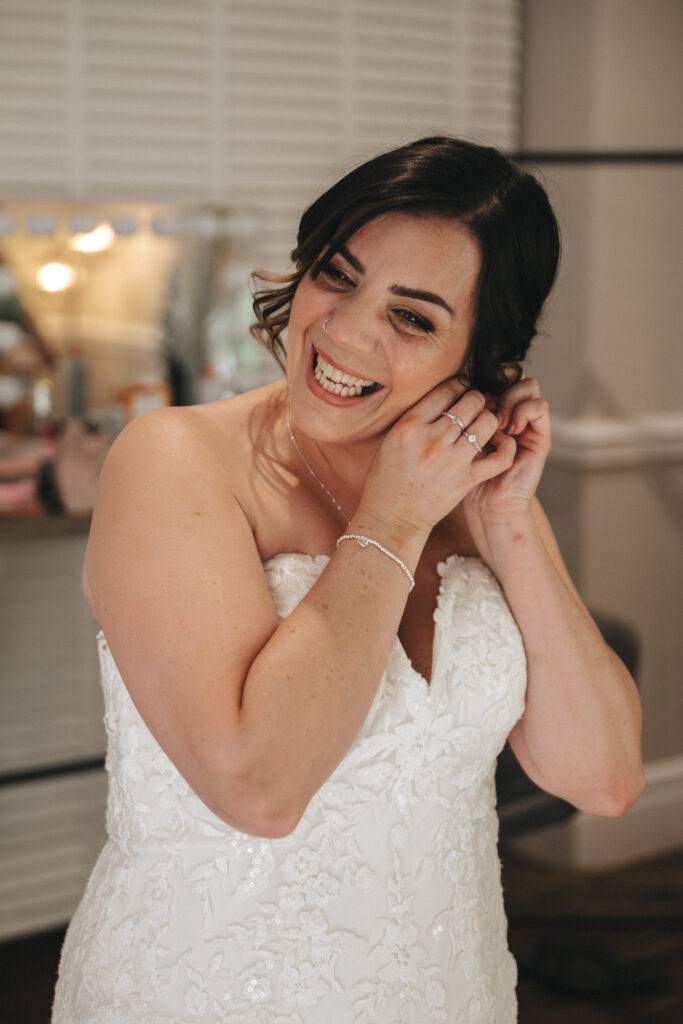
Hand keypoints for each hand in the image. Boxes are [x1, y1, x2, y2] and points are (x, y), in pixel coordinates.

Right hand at [357, 378, 515, 538]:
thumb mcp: (392, 439)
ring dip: (489, 419)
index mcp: (410, 426)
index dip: (458, 386)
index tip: (460, 391)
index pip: (446, 389)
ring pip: (488, 421)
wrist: (392, 518)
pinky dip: (506, 446)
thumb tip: (444, 396)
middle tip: (474, 407)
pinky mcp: (467, 479)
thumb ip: (417, 417)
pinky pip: (500, 456)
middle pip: (471, 401)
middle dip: (476, 400)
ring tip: (482, 425)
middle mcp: (433, 439)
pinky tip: (499, 444)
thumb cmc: (388, 478)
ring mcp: (452, 460)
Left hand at [461, 376, 550, 547]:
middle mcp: (510, 414)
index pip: (491, 376)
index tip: (463, 393)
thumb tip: (450, 384)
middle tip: (481, 405)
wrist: (485, 511)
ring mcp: (526, 425)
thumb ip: (454, 416)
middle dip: (496, 384)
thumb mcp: (451, 444)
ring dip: (510, 397)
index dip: (480, 377)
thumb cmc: (460, 480)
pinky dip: (524, 411)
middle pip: (512, 375)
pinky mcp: (540, 438)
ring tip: (495, 420)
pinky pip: (539, 407)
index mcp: (489, 412)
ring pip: (528, 385)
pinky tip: (508, 429)